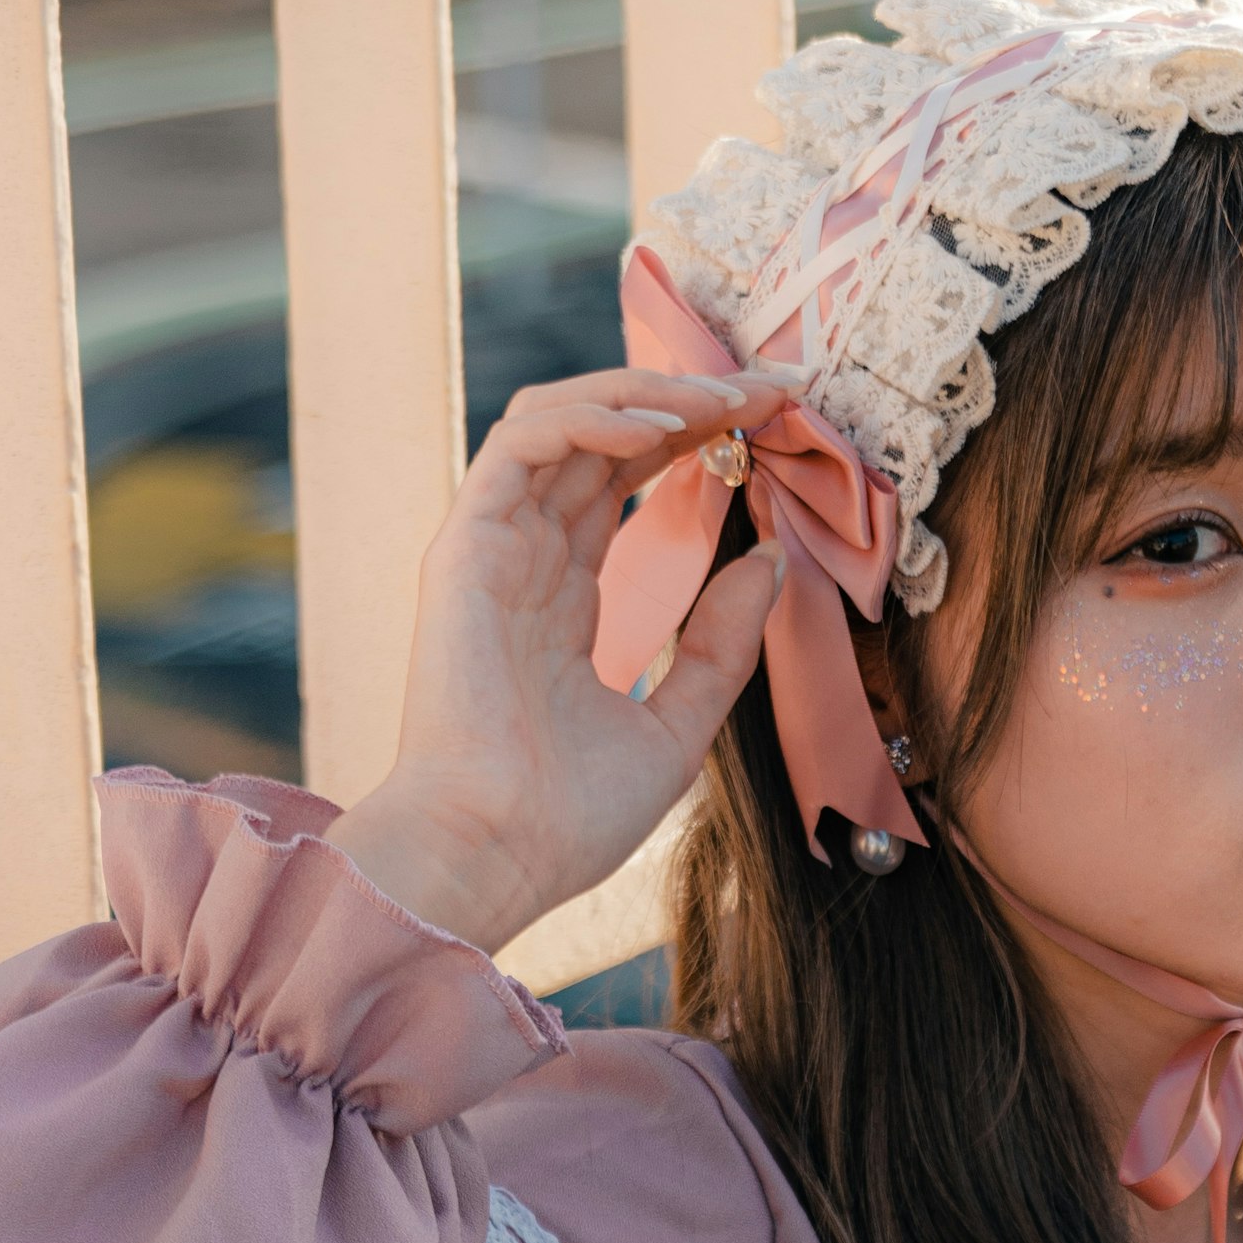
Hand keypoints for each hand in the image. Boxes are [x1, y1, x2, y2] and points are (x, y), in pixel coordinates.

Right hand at [330, 372, 789, 958]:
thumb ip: (720, 643)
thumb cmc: (568, 817)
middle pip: (604, 436)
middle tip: (772, 386)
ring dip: (645, 391)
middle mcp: (526, 556)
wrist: (497, 856)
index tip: (777, 421)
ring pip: (562, 418)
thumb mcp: (679, 725)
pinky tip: (661, 425)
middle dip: (689, 396)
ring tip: (726, 396)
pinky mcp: (465, 543)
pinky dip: (591, 415)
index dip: (699, 437)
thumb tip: (771, 561)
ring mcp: (492, 545)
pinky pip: (523, 442)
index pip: (629, 478)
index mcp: (563, 595)